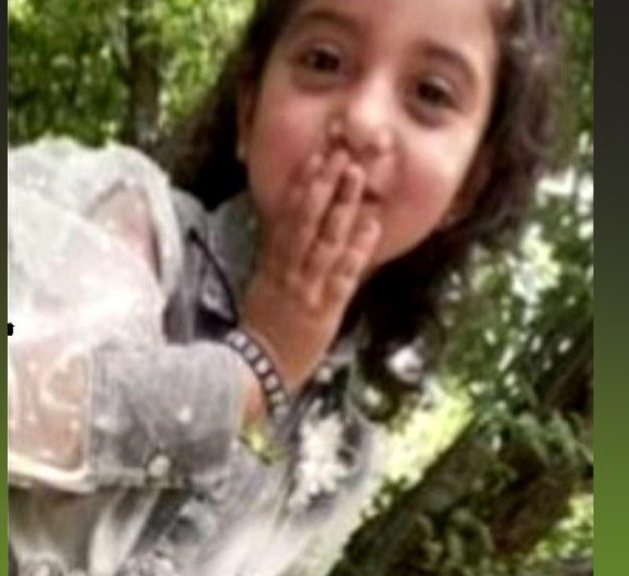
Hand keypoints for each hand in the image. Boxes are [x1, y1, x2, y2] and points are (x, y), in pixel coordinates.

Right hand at [241, 148, 381, 391]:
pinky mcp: (323, 310)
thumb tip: (293, 223)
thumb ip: (278, 254)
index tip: (317, 157)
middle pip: (306, 219)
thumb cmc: (263, 327)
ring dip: (342, 207)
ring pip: (324, 240)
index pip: (287, 215)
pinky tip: (372, 226)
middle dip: (325, 185)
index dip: (303, 184)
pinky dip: (357, 249)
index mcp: (272, 262)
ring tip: (358, 178)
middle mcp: (287, 270)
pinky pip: (341, 275)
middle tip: (343, 154)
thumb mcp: (264, 283)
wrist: (256, 369)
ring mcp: (305, 288)